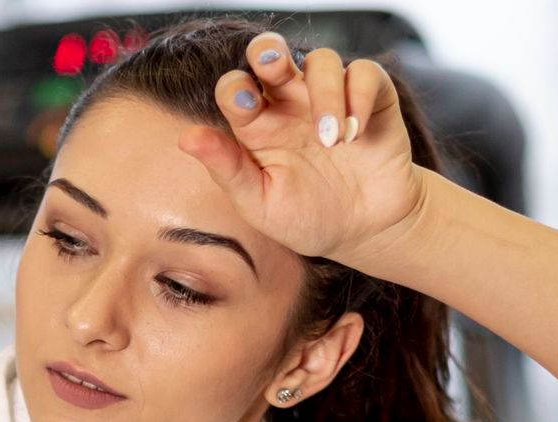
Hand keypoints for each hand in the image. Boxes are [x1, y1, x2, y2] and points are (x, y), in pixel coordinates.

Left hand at [178, 31, 427, 266]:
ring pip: (322, 61)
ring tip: (331, 141)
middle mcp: (290, 104)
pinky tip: (356, 134)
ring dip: (324, 94)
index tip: (246, 106)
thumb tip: (187, 138)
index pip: (236, 88)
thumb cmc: (306, 218)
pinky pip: (364, 74)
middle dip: (269, 51)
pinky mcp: (371, 99)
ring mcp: (329, 99)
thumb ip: (227, 170)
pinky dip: (360, 96)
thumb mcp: (260, 204)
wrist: (364, 233)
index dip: (235, 88)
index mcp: (258, 126)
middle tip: (273, 68)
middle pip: (272, 55)